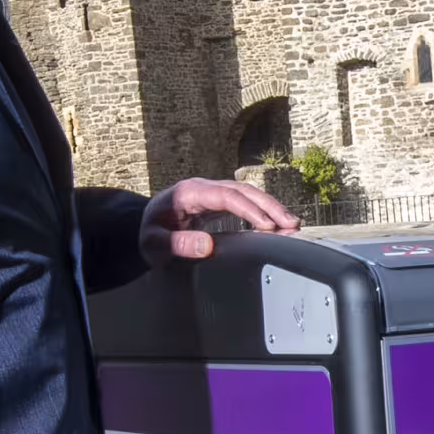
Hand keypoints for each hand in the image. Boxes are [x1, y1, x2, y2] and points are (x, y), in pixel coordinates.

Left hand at [141, 177, 301, 263]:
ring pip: (247, 193)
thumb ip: (177, 244)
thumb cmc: (148, 236)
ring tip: (292, 224)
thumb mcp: (154, 244)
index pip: (226, 196)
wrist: (141, 228)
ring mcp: (212, 193)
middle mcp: (204, 188)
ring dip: (271, 207)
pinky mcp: (217, 202)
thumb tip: (208, 246)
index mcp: (189, 193)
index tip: (267, 225)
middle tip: (291, 224)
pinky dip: (262, 211)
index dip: (249, 209)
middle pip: (243, 190)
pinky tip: (277, 224)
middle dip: (269, 205)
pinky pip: (244, 202)